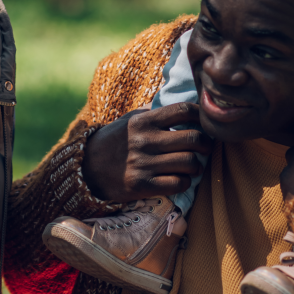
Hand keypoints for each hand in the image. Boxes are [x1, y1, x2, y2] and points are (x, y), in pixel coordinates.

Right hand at [82, 103, 211, 202]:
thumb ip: (151, 113)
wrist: (87, 168)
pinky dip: (185, 182)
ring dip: (197, 165)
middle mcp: (145, 140)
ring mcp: (144, 164)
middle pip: (192, 138)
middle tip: (206, 146)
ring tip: (194, 164)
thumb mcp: (129, 120)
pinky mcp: (142, 186)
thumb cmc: (113, 141)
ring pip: (189, 162)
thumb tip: (177, 108)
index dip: (200, 114)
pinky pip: (177, 183)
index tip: (204, 120)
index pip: (182, 110)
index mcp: (143, 121)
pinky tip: (181, 178)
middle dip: (206, 143)